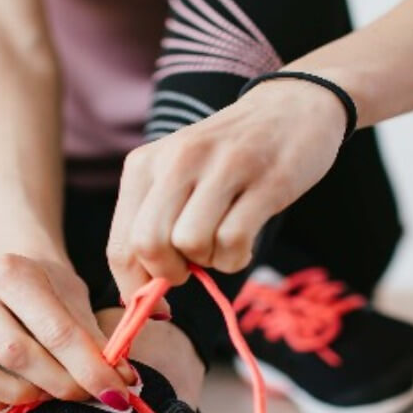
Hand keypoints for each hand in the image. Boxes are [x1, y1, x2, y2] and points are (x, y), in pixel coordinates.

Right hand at [0, 253, 136, 412]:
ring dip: (22, 395)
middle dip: (61, 383)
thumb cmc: (44, 288)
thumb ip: (94, 337)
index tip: (119, 391)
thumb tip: (122, 383)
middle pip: (17, 354)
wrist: (2, 275)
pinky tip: (16, 390)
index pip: (55, 330)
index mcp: (8, 269)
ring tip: (49, 391)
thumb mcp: (73, 298)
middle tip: (89, 395)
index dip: (90, 368)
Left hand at [106, 78, 347, 300]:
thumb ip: (154, 226)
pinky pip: (234, 241)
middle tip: (191, 266)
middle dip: (169, 274)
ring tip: (221, 243)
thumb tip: (141, 295)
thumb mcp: (176, 178)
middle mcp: (177, 160)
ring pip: (191, 244)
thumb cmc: (226, 159)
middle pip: (148, 245)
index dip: (134, 288)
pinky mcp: (265, 179)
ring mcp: (222, 166)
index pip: (121, 245)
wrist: (291, 107)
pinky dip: (237, 257)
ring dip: (209, 262)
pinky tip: (244, 241)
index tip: (157, 305)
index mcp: (145, 165)